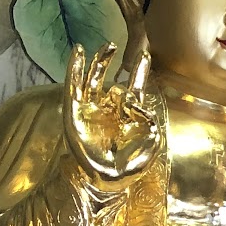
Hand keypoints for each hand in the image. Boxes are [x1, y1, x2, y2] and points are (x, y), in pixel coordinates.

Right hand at [64, 43, 162, 183]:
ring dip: (99, 62)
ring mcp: (92, 110)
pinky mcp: (75, 112)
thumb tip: (139, 103)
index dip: (139, 72)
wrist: (107, 179)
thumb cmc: (131, 166)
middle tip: (117, 45)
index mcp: (129, 117)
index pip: (135, 89)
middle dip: (116, 64)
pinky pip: (74, 86)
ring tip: (107, 45)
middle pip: (113, 81)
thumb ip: (151, 122)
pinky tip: (77, 51)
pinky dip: (74, 68)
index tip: (145, 55)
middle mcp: (110, 110)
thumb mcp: (152, 144)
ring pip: (94, 80)